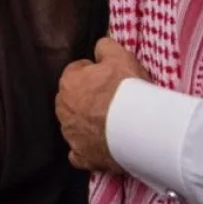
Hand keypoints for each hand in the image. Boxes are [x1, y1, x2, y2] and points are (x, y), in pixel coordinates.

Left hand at [56, 37, 149, 173]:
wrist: (139, 127)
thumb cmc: (128, 89)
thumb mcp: (119, 55)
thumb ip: (105, 47)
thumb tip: (100, 47)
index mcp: (68, 82)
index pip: (76, 72)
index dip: (94, 74)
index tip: (110, 79)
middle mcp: (63, 109)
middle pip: (73, 100)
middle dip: (88, 100)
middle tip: (113, 102)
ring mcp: (71, 134)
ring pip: (74, 127)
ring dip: (87, 125)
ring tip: (112, 125)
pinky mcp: (82, 156)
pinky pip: (78, 155)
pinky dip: (86, 152)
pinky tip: (98, 149)